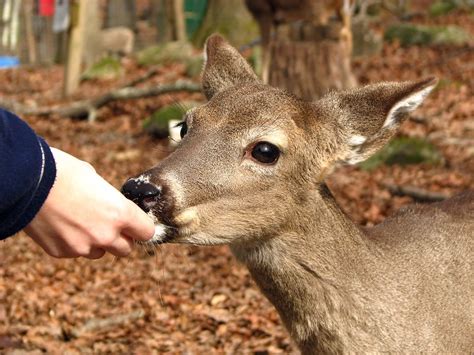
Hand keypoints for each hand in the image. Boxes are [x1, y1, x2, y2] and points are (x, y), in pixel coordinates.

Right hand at [24, 148, 154, 258]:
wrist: (28, 182)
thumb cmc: (64, 173)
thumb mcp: (97, 180)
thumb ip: (111, 201)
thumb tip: (113, 207)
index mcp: (121, 213)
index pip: (147, 232)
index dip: (141, 227)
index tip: (137, 224)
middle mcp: (106, 235)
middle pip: (126, 249)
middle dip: (121, 238)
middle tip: (110, 224)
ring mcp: (83, 246)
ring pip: (100, 252)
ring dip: (97, 242)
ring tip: (82, 222)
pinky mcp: (62, 252)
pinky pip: (76, 252)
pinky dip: (74, 242)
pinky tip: (63, 225)